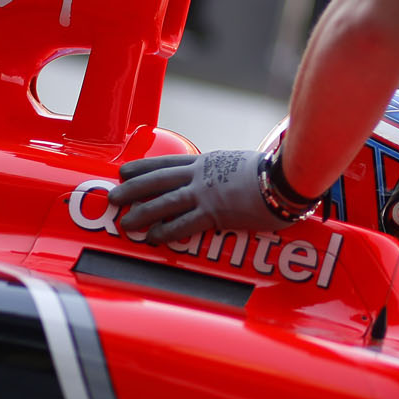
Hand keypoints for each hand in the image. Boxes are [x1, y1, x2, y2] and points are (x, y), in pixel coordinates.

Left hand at [108, 150, 289, 243]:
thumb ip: (227, 172)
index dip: (144, 167)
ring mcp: (205, 193)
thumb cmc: (273, 172)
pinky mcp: (215, 212)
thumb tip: (227, 180)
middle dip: (133, 188)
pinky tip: (153, 237)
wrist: (284, 180)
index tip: (126, 170)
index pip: (168, 163)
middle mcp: (201, 175)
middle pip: (158, 180)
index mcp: (207, 161)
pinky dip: (166, 231)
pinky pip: (184, 224)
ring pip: (164, 202)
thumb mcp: (242, 163)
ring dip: (141, 212)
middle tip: (114, 194)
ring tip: (125, 221)